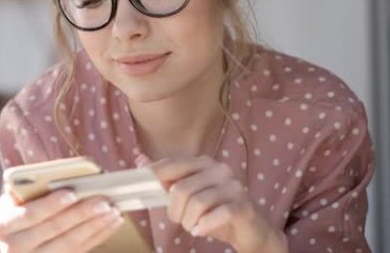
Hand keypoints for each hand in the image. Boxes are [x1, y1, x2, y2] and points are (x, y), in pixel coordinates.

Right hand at [0, 189, 124, 252]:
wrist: (13, 239)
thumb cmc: (19, 208)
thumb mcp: (16, 198)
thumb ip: (35, 188)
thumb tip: (72, 178)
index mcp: (3, 224)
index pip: (30, 214)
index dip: (52, 204)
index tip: (72, 192)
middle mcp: (14, 247)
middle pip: (54, 230)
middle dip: (81, 214)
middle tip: (103, 201)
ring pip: (69, 245)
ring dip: (95, 227)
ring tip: (113, 211)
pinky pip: (78, 252)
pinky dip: (98, 236)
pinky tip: (111, 224)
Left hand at [149, 155, 286, 252]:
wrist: (249, 228)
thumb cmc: (215, 210)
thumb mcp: (188, 194)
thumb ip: (166, 178)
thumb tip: (140, 159)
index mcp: (203, 163)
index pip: (172, 164)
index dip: (154, 177)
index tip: (142, 188)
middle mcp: (219, 170)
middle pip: (181, 188)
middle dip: (174, 210)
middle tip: (179, 220)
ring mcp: (233, 186)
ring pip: (197, 203)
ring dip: (189, 221)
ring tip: (192, 226)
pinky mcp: (243, 205)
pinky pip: (218, 214)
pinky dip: (204, 225)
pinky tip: (201, 230)